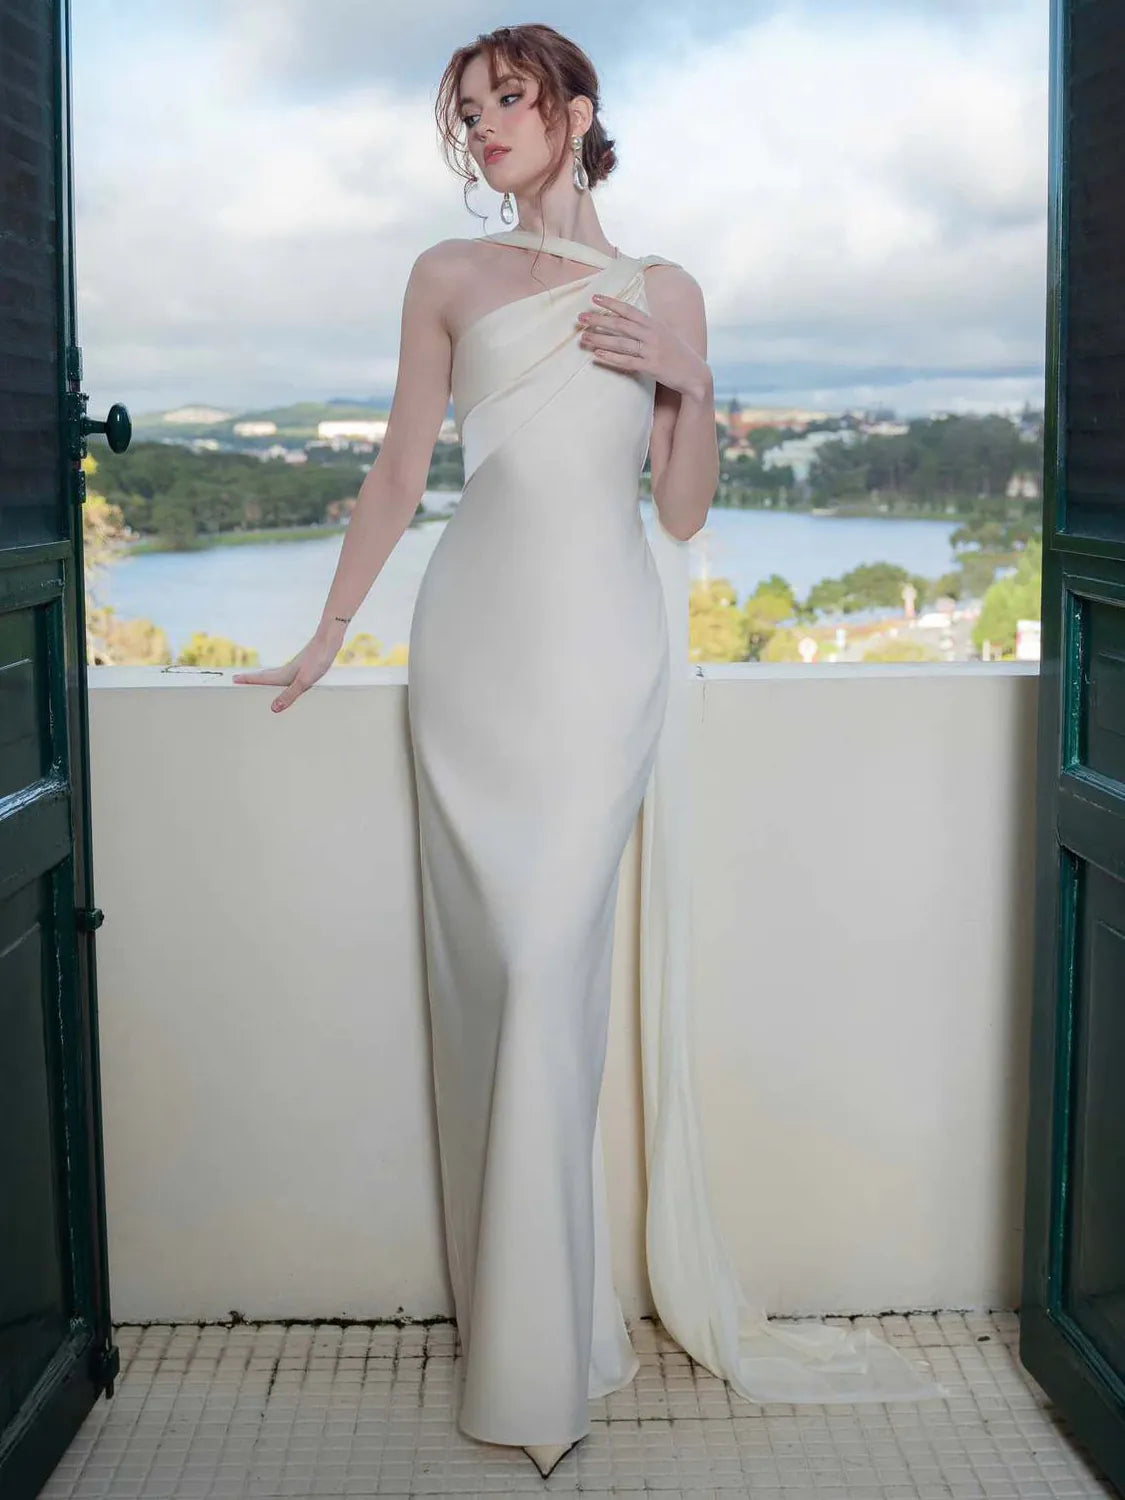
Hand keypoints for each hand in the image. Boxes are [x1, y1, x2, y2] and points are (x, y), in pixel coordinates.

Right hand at [232, 632, 339, 712]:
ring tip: (257, 680)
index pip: (261, 678)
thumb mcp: (304, 681)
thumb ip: (289, 695)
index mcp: (284, 675)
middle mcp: (287, 670)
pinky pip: (287, 673)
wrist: (329, 641)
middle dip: (252, 679)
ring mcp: (295, 667)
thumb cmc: (318, 659)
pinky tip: (287, 678)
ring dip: (264, 677)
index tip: (233, 679)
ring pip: (275, 674)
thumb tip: (274, 708)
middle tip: (238, 679)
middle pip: (265, 675)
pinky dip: (280, 677)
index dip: (248, 679)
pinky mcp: (304, 665)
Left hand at [576, 294, 710, 399]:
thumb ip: (647, 327)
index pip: (629, 310)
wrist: (695, 374)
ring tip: (583, 338)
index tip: (594, 298)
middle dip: (599, 320)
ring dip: (600, 339)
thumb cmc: (677, 353)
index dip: (611, 303)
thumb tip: (629, 320)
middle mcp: (652, 335)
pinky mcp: (651, 367)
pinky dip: (611, 358)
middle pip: (621, 324)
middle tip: (580, 318)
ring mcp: (651, 351)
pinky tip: (597, 355)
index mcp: (654, 324)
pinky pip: (627, 361)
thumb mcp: (664, 334)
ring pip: (621, 343)